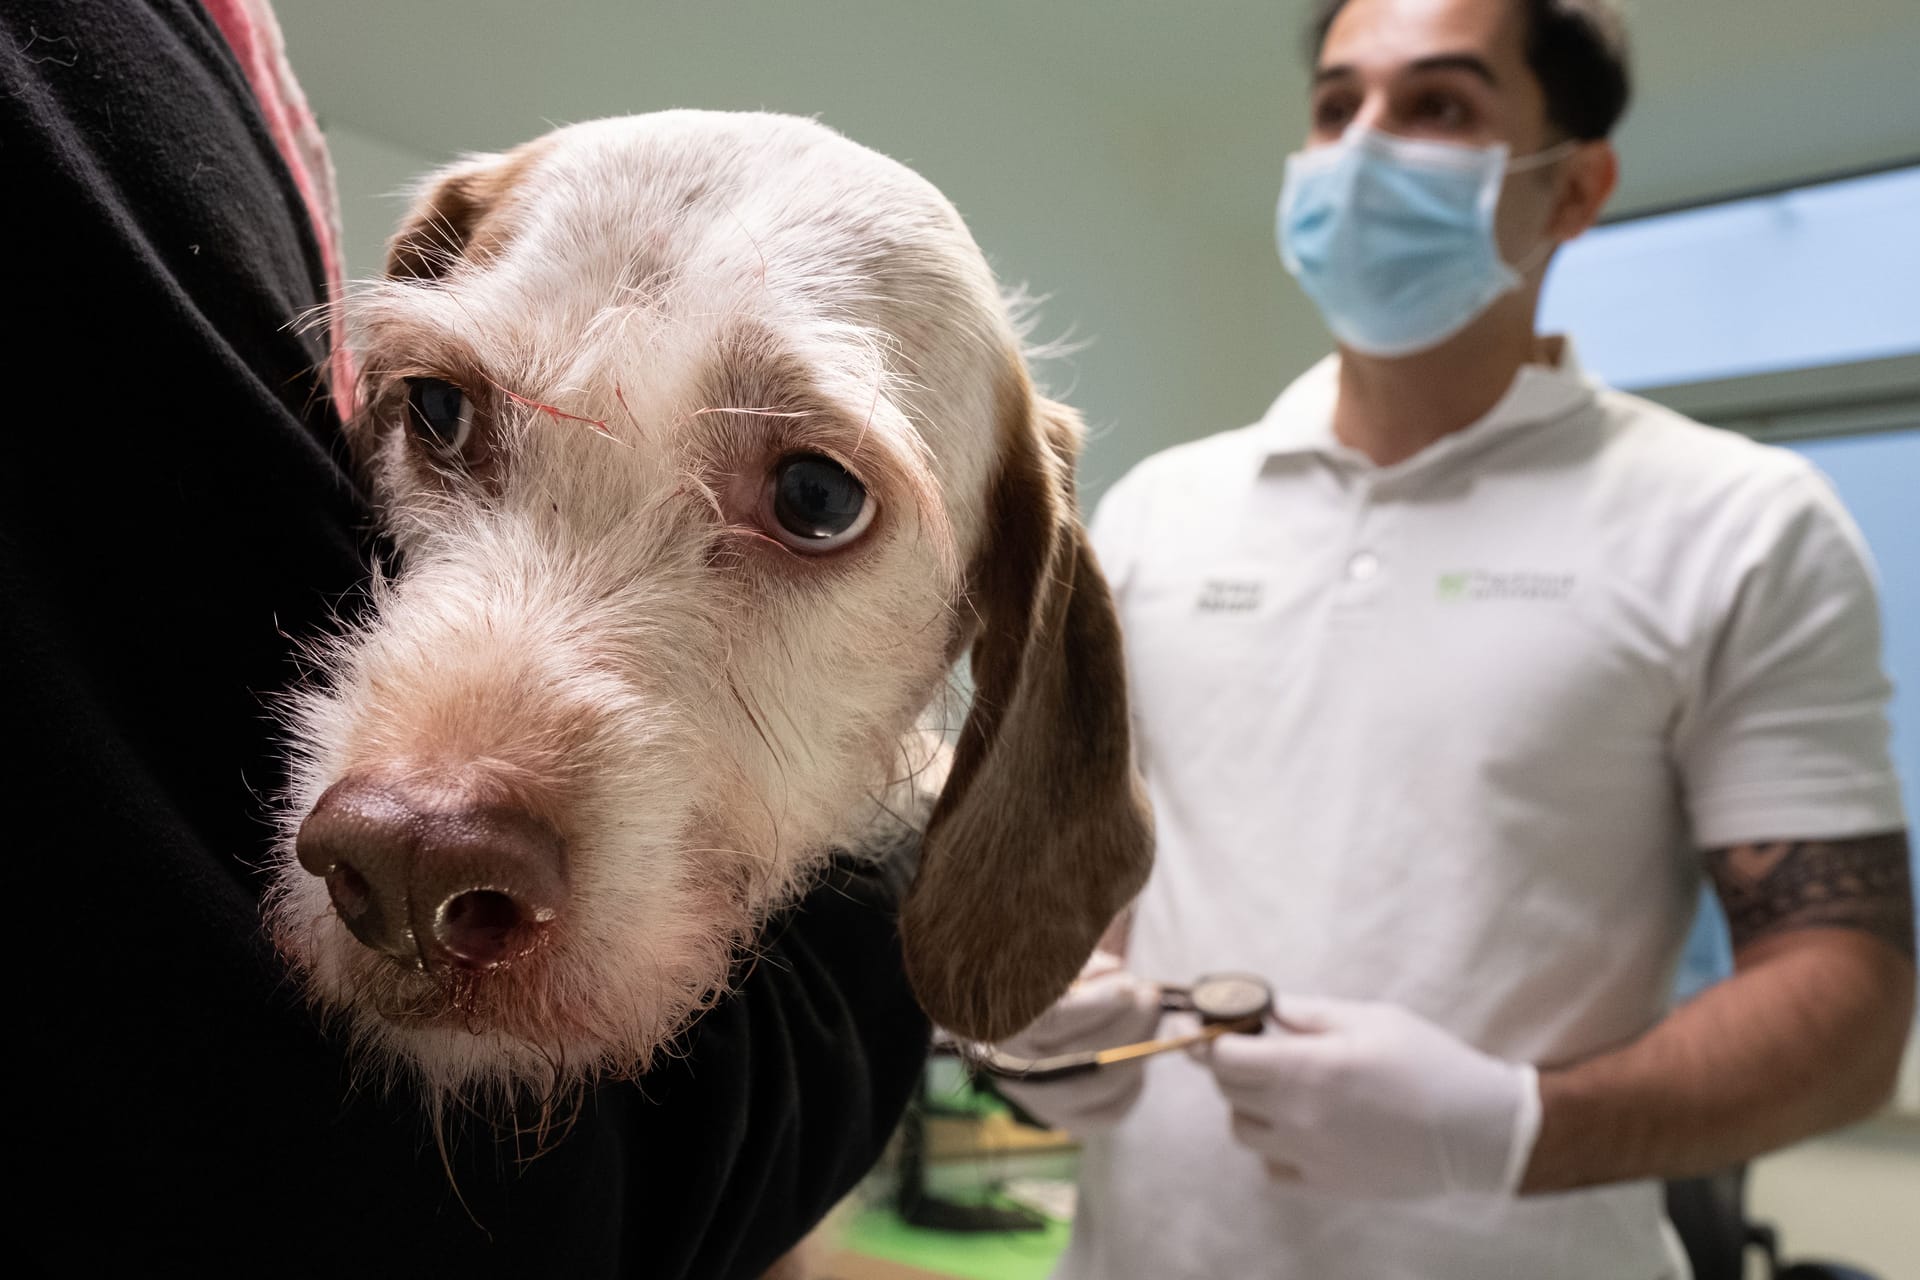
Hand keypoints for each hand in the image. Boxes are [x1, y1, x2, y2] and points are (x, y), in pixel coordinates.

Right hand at [990, 951, 1163, 1135]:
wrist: (1015, 1020)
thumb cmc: (1034, 979)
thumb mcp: (1047, 960)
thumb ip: (1076, 962)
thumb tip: (1113, 971)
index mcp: (1002, 1026)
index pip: (1050, 1023)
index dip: (1094, 1006)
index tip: (1126, 986)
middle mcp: (1014, 1071)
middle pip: (1081, 1059)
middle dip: (1127, 1025)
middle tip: (1148, 994)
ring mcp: (1038, 1100)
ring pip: (1100, 1086)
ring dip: (1138, 1048)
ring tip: (1149, 1013)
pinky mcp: (1064, 1118)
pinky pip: (1109, 1112)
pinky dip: (1133, 1085)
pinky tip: (1138, 1053)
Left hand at [1192, 996, 1539, 1198]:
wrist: (1479, 1131)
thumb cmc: (1428, 1063)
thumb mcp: (1370, 1018)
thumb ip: (1308, 1013)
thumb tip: (1263, 1009)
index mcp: (1308, 1069)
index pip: (1224, 1058)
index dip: (1213, 1037)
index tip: (1215, 1024)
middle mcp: (1299, 1117)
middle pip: (1228, 1092)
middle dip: (1232, 1066)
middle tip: (1257, 1049)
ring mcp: (1309, 1157)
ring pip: (1242, 1132)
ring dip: (1249, 1106)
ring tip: (1283, 1089)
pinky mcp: (1325, 1185)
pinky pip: (1271, 1168)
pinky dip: (1273, 1147)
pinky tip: (1301, 1127)